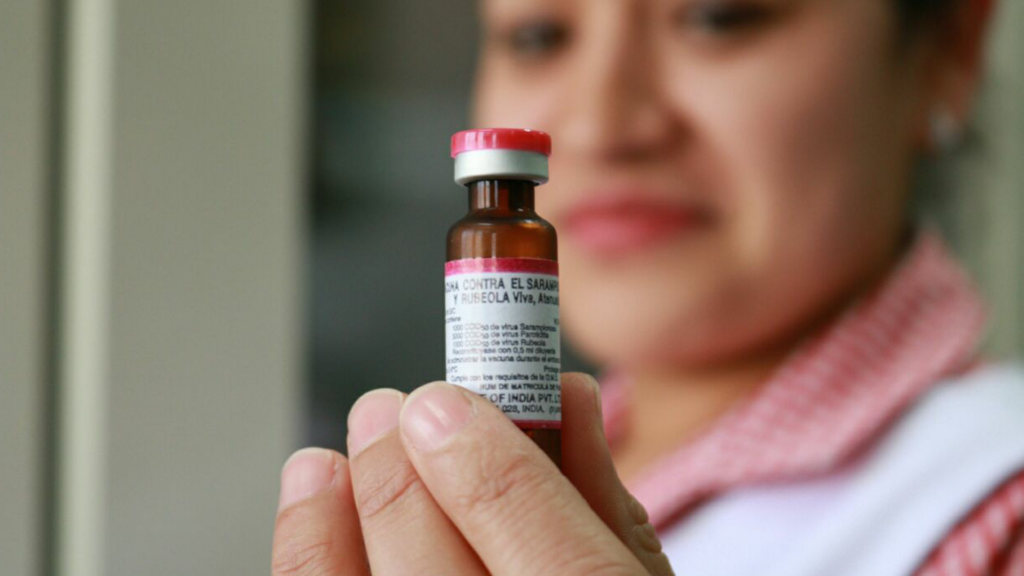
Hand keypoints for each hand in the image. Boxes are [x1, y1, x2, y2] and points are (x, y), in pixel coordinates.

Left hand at [271, 373, 673, 575]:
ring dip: (336, 529)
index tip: (447, 401)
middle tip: (388, 412)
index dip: (491, 467)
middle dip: (401, 481)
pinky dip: (314, 569)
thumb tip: (565, 403)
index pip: (560, 568)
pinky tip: (313, 517)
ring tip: (324, 461)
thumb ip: (605, 501)